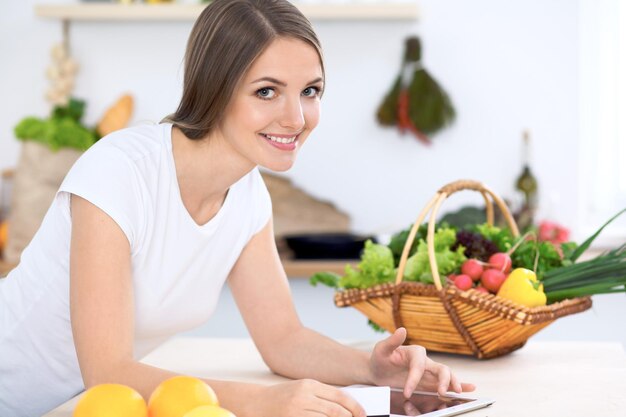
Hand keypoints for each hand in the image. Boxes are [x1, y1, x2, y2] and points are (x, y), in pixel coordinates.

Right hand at [251, 379, 365, 416]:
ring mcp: (297, 410)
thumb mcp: (303, 389)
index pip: (339, 396)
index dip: (354, 406)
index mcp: (310, 384)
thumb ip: (322, 396)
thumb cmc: (283, 396)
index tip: (363, 414)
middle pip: (335, 410)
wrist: (256, 402)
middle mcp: (304, 396)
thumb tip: (346, 407)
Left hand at [368, 327, 475, 397]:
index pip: (419, 366)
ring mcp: (428, 373)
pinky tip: (470, 388)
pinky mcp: (428, 383)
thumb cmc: (380, 358)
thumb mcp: (381, 349)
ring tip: (458, 392)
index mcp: (415, 352)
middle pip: (441, 369)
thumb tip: (402, 329)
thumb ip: (392, 341)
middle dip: (444, 380)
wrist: (378, 370)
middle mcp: (425, 362)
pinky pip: (446, 384)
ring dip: (453, 383)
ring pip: (446, 376)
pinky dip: (459, 385)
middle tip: (441, 392)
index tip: (407, 392)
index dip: (414, 379)